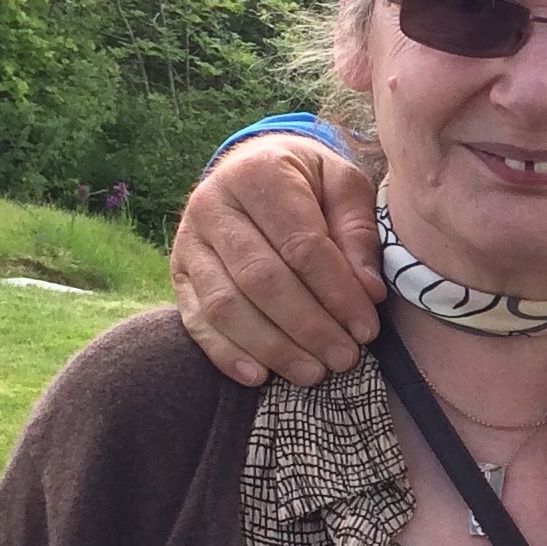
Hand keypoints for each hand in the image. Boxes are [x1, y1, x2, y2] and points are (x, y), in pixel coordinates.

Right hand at [171, 132, 384, 385]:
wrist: (253, 169)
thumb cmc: (310, 183)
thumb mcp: (344, 186)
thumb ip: (358, 232)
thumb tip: (368, 291)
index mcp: (258, 174)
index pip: (301, 245)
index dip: (337, 292)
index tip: (367, 328)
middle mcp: (212, 204)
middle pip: (262, 279)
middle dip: (308, 326)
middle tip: (345, 358)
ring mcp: (189, 241)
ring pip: (226, 306)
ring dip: (272, 347)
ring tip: (313, 374)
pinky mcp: (178, 273)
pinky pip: (196, 320)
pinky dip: (226, 353)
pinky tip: (259, 376)